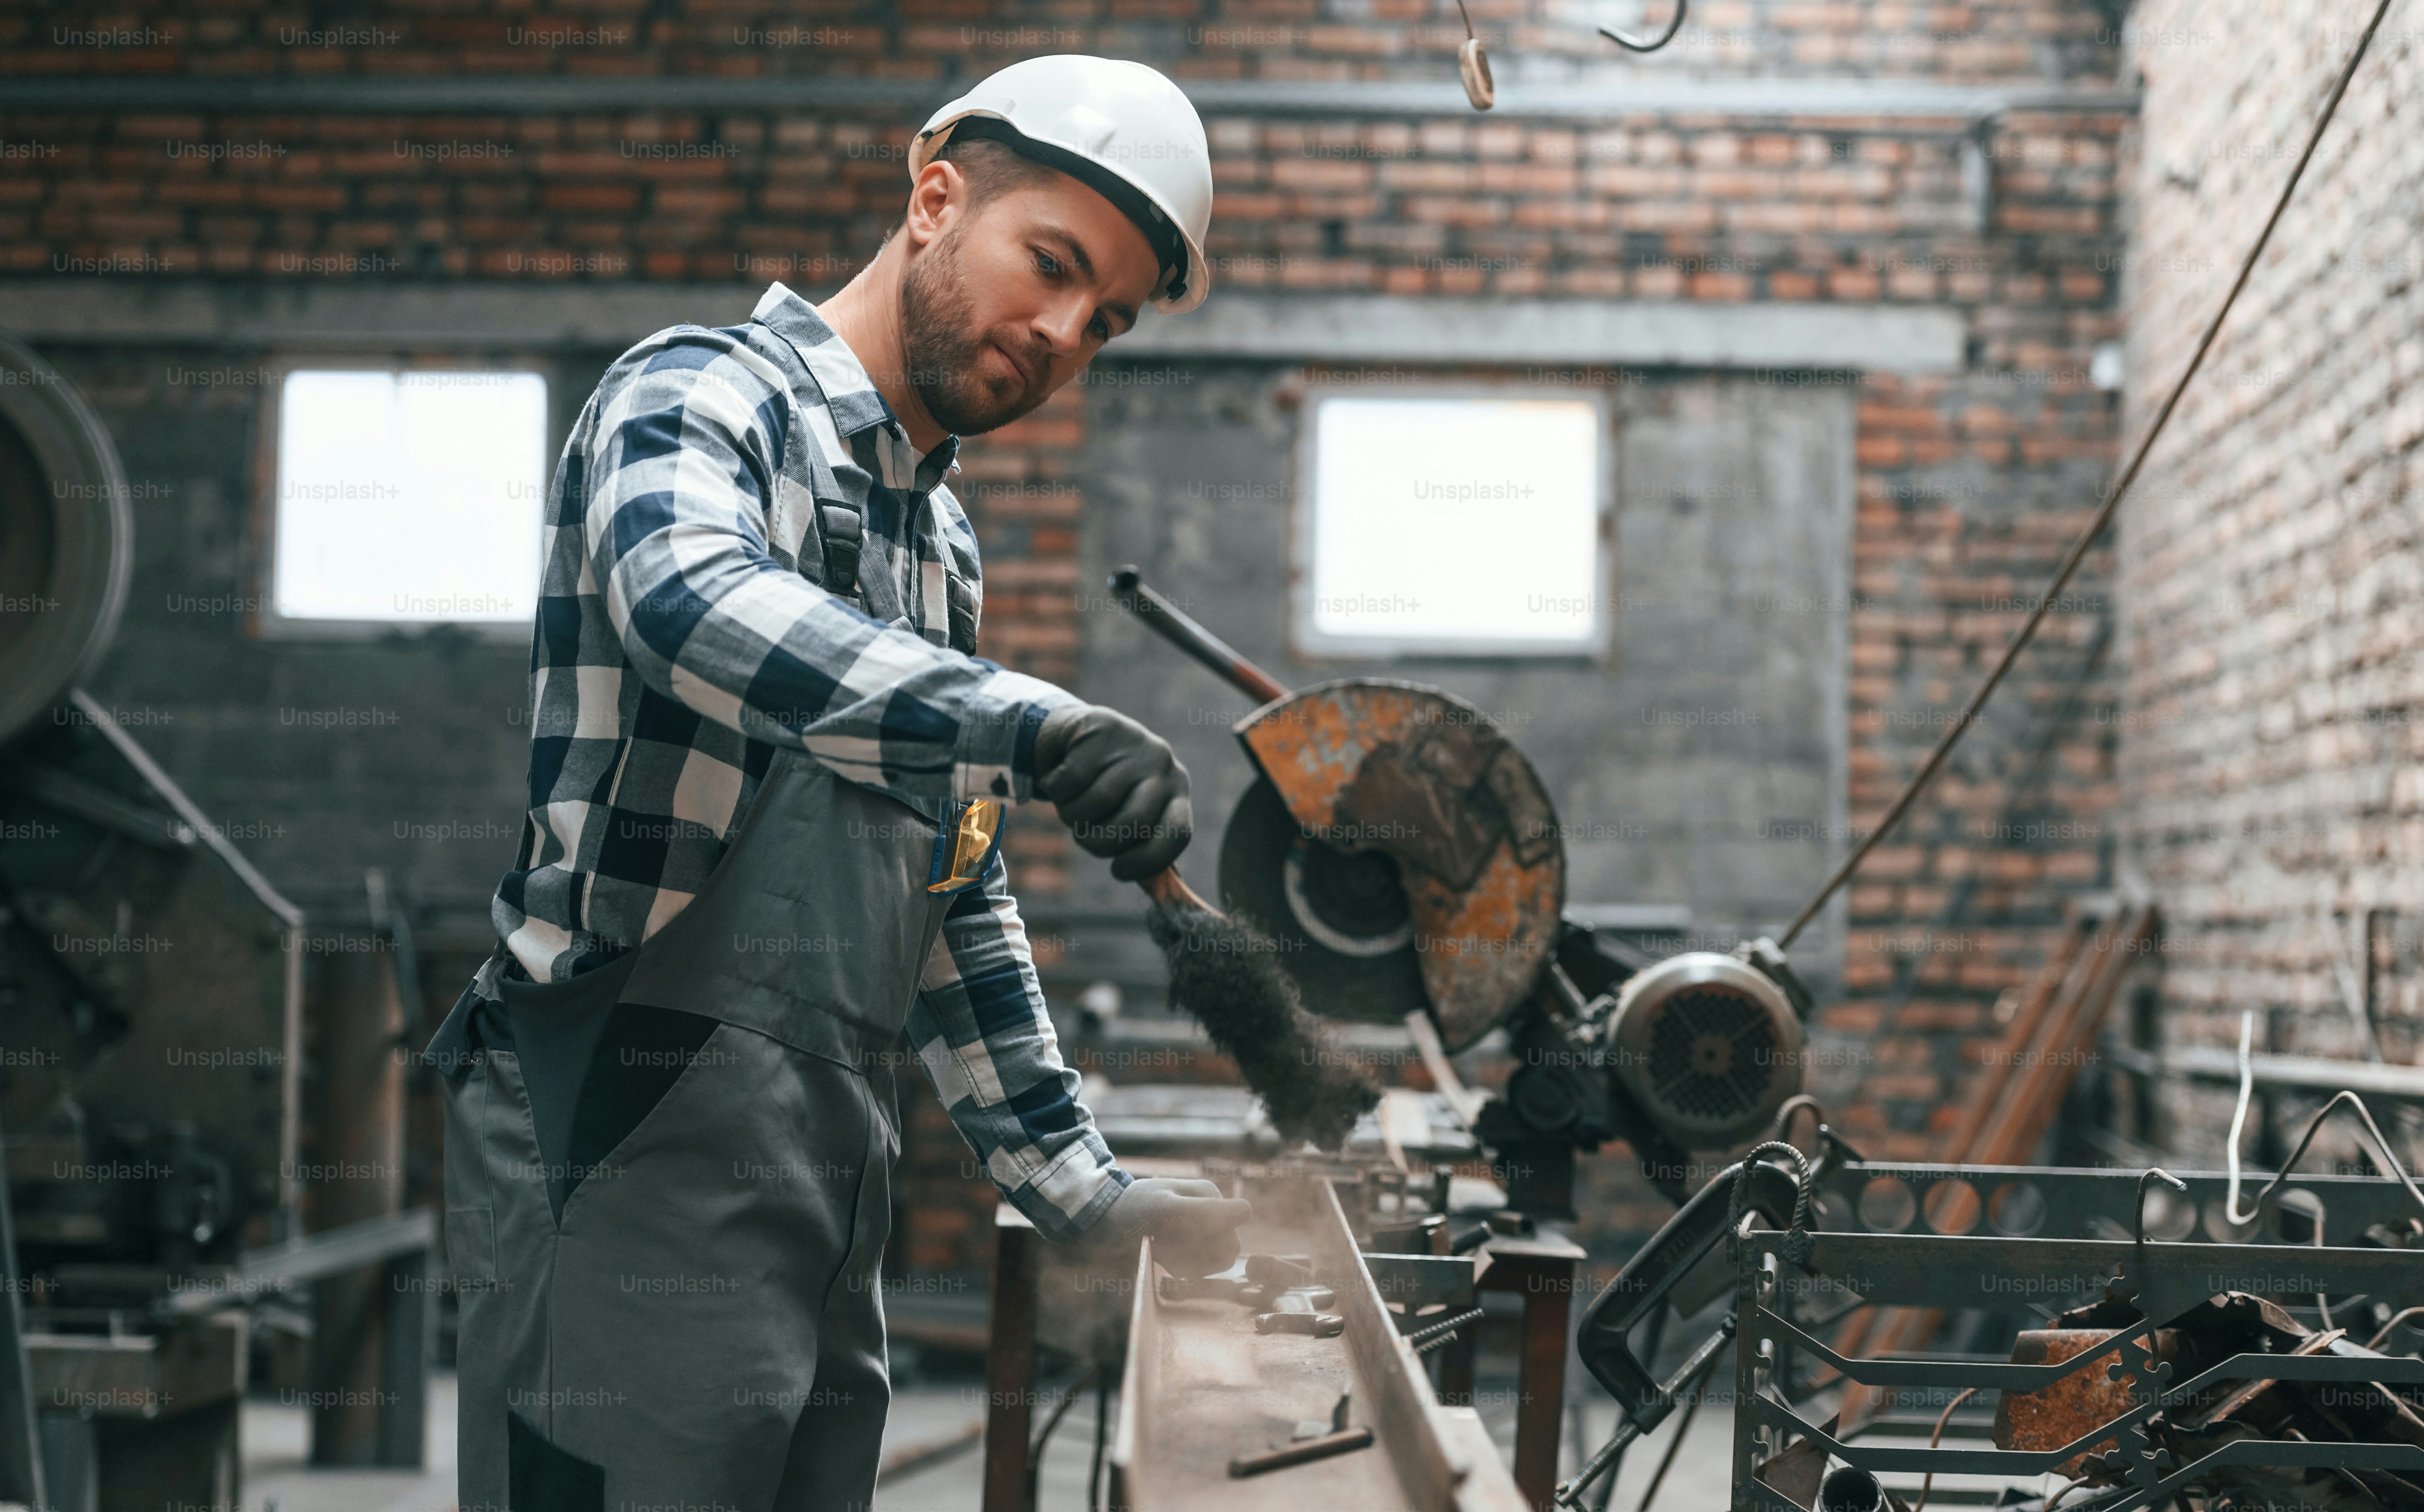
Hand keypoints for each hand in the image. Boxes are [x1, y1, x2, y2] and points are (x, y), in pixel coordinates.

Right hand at [1032, 703, 1191, 880]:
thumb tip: (1163, 896)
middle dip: (1098, 841)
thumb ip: (1142, 850)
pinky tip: (1058, 780)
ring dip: (1072, 814)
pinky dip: (1056, 790)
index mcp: (1176, 793)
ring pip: (1097, 802)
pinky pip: (1071, 780)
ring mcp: (1136, 744)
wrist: (1074, 735)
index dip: (1147, 861)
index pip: (1177, 834)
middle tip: (1083, 834)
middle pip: (1133, 822)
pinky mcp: (1104, 726)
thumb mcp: (1127, 815)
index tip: (1117, 871)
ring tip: (1071, 803)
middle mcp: (1163, 766)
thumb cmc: (1104, 788)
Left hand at [1081, 1176, 1252, 1277]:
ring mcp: (1200, 1230)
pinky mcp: (1189, 1247)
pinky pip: (1198, 1268)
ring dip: (1186, 1262)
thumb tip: (1248, 1210)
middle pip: (1226, 1250)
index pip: (1233, 1229)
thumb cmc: (1132, 1211)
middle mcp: (1209, 1212)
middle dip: (1196, 1255)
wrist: (1102, 1221)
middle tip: (1164, 1245)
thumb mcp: (1166, 1209)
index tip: (1181, 1237)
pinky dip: (1178, 1266)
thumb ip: (1206, 1211)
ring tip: (1160, 1249)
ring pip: (1213, 1263)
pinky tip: (1160, 1255)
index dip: (1212, 1242)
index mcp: (1209, 1196)